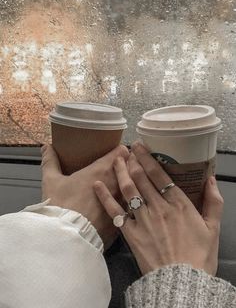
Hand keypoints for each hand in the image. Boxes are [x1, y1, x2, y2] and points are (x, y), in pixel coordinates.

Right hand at [41, 144, 128, 248]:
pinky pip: (132, 208)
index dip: (123, 151)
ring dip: (133, 185)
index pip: (122, 152)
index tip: (120, 152)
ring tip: (129, 184)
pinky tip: (127, 206)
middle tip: (125, 166)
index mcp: (102, 170)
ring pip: (136, 188)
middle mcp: (117, 183)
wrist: (67, 237)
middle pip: (132, 168)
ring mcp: (123, 202)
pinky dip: (132, 204)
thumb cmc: (61, 205)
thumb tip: (46, 146)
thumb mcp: (51, 181)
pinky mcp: (124, 220)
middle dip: (130, 166)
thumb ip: (50, 161)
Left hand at [94, 142, 223, 274]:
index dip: (148, 158)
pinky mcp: (131, 233)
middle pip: (141, 178)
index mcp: (178, 204)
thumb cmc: (198, 256)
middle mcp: (158, 207)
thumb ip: (213, 201)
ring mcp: (143, 219)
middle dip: (133, 160)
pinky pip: (116, 212)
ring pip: (128, 189)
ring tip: (116, 159)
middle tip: (127, 149)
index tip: (141, 146)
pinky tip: (97, 184)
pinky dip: (105, 197)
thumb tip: (211, 179)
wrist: (182, 283)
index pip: (159, 174)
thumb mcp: (213, 228)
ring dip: (120, 172)